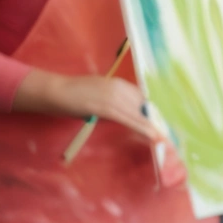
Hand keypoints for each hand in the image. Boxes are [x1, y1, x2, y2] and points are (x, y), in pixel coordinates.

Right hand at [14, 70, 162, 143]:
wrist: (55, 90)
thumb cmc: (73, 93)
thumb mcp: (99, 93)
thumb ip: (114, 101)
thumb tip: (126, 114)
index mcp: (119, 83)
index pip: (142, 99)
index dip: (152, 113)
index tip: (161, 124)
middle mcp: (120, 88)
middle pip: (144, 106)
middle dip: (155, 121)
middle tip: (166, 135)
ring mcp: (113, 97)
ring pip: (139, 114)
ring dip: (153, 127)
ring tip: (164, 139)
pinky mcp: (106, 107)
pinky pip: (129, 119)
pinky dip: (143, 128)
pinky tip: (152, 136)